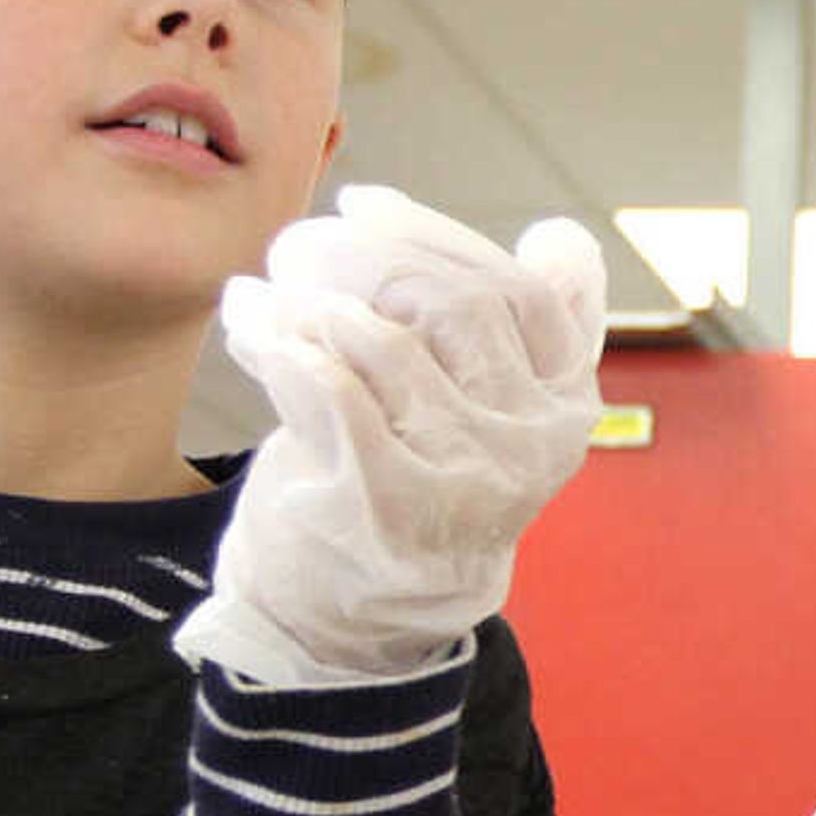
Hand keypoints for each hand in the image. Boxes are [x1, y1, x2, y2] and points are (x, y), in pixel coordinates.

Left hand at [177, 185, 608, 688]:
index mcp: (564, 406)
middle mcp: (531, 443)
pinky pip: (329, 389)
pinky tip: (250, 327)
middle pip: (457, 304)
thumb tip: (560, 239)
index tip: (364, 202)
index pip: (521, 290)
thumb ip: (524, 331)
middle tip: (297, 246)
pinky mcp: (388, 503)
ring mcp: (465, 477)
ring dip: (310, 298)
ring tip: (267, 289)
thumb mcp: (489, 407)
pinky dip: (279, 342)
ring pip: (386, 341)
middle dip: (364, 256)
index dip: (438, 234)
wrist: (366, 614)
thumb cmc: (417, 481)